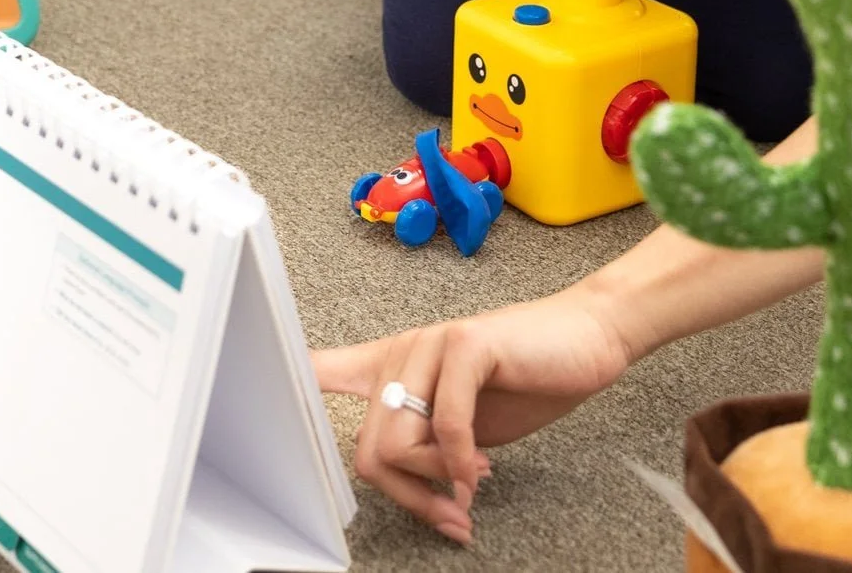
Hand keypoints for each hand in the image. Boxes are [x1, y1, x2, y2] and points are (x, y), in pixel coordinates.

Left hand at [312, 289, 636, 544]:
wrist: (592, 338)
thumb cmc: (531, 379)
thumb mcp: (467, 430)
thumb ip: (429, 451)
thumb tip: (414, 491)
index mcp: (396, 366)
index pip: (322, 372)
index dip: (286, 390)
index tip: (259, 408)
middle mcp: (403, 353)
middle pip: (366, 450)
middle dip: (408, 496)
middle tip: (450, 514)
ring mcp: (431, 344)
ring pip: (396, 444)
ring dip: (436, 483)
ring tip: (470, 489)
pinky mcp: (464, 345)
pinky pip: (444, 425)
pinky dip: (461, 461)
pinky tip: (480, 471)